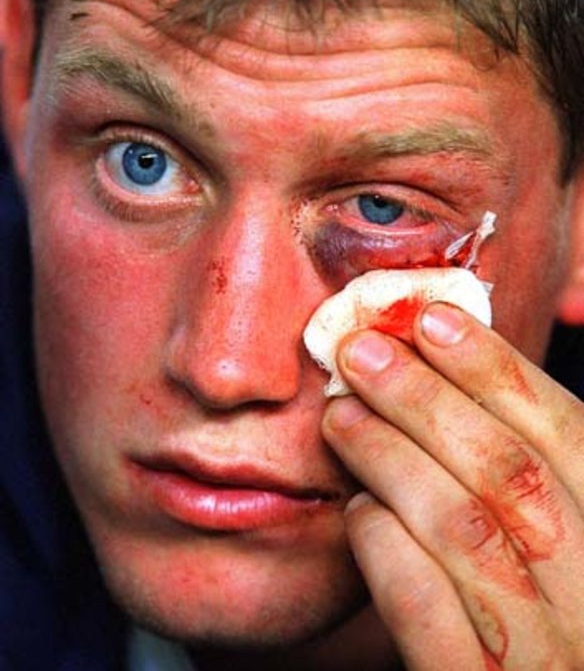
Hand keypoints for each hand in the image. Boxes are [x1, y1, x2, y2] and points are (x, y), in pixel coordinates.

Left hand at [322, 303, 583, 669]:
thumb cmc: (546, 631)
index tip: (433, 320)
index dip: (498, 370)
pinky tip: (357, 511)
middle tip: (362, 352)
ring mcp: (543, 658)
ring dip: (391, 454)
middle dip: (427, 398)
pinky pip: (423, 605)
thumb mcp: (570, 558)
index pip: (568, 437)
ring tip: (341, 415)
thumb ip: (536, 489)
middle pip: (510, 472)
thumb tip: (455, 383)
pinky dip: (383, 542)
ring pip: (464, 526)